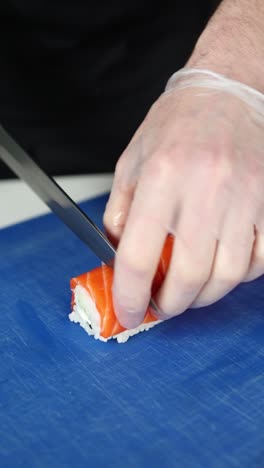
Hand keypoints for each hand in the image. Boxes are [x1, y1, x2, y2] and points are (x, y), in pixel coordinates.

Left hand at [103, 69, 263, 328]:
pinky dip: (242, 276)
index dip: (130, 296)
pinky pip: (262, 259)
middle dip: (171, 304)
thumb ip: (120, 213)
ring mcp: (245, 195)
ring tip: (192, 291)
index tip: (129, 312)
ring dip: (205, 296)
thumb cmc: (178, 125)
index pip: (138, 256)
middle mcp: (205, 188)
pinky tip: (224, 268)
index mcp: (161, 177)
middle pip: (188, 276)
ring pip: (227, 275)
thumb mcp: (132, 161)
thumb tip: (119, 258)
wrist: (227, 91)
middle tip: (163, 305)